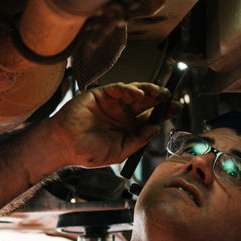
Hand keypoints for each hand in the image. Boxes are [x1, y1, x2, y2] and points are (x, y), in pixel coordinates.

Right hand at [45, 82, 169, 168]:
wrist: (64, 145)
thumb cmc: (88, 152)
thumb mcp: (120, 151)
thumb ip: (138, 140)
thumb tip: (155, 128)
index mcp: (127, 128)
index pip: (150, 117)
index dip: (163, 112)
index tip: (176, 109)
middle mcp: (122, 114)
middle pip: (145, 103)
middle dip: (159, 99)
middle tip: (170, 97)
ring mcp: (112, 103)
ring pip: (134, 93)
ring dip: (148, 91)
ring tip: (158, 93)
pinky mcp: (101, 94)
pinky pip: (119, 88)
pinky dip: (129, 89)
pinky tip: (138, 94)